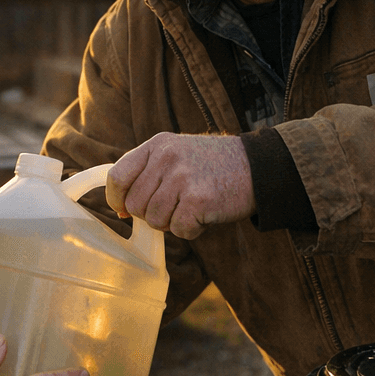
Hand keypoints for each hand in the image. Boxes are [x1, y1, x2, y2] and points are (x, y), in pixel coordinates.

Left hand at [105, 132, 254, 239]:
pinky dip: (191, 230)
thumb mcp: (176, 153)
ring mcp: (182, 178)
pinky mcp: (198, 200)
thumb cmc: (214, 166)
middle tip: (175, 206)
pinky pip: (178, 230)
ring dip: (172, 222)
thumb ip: (147, 173)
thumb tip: (120, 208)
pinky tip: (204, 215)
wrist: (258, 167)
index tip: (124, 209)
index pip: (117, 176)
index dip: (117, 199)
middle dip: (151, 214)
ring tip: (192, 207)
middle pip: (135, 204)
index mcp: (157, 145)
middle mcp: (166, 158)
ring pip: (154, 220)